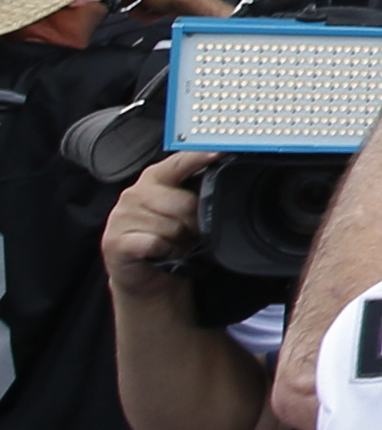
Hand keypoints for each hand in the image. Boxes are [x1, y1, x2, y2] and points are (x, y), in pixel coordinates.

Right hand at [99, 151, 210, 289]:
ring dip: (179, 242)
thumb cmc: (166, 242)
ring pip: (172, 227)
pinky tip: (160, 254)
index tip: (218, 151)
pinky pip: (156, 243)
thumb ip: (192, 196)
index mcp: (153, 180)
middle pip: (184, 202)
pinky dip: (165, 253)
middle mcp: (134, 194)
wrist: (144, 278)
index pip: (178, 164)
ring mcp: (121, 217)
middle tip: (188, 234)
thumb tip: (218, 185)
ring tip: (173, 245)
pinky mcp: (114, 240)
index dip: (198, 158)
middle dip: (194, 223)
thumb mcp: (182, 214)